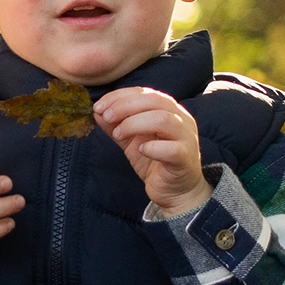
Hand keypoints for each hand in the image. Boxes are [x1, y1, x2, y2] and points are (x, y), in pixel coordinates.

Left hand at [92, 87, 212, 216]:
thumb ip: (117, 125)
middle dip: (125, 106)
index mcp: (169, 110)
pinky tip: (140, 150)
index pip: (145, 92)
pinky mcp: (185, 158)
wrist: (176, 192)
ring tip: (118, 134)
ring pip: (163, 120)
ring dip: (134, 124)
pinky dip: (152, 147)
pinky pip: (171, 148)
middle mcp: (182, 119)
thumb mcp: (131, 141)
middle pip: (154, 101)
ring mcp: (187, 138)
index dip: (120, 96)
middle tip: (106, 116)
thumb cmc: (156, 162)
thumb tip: (97, 112)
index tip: (99, 106)